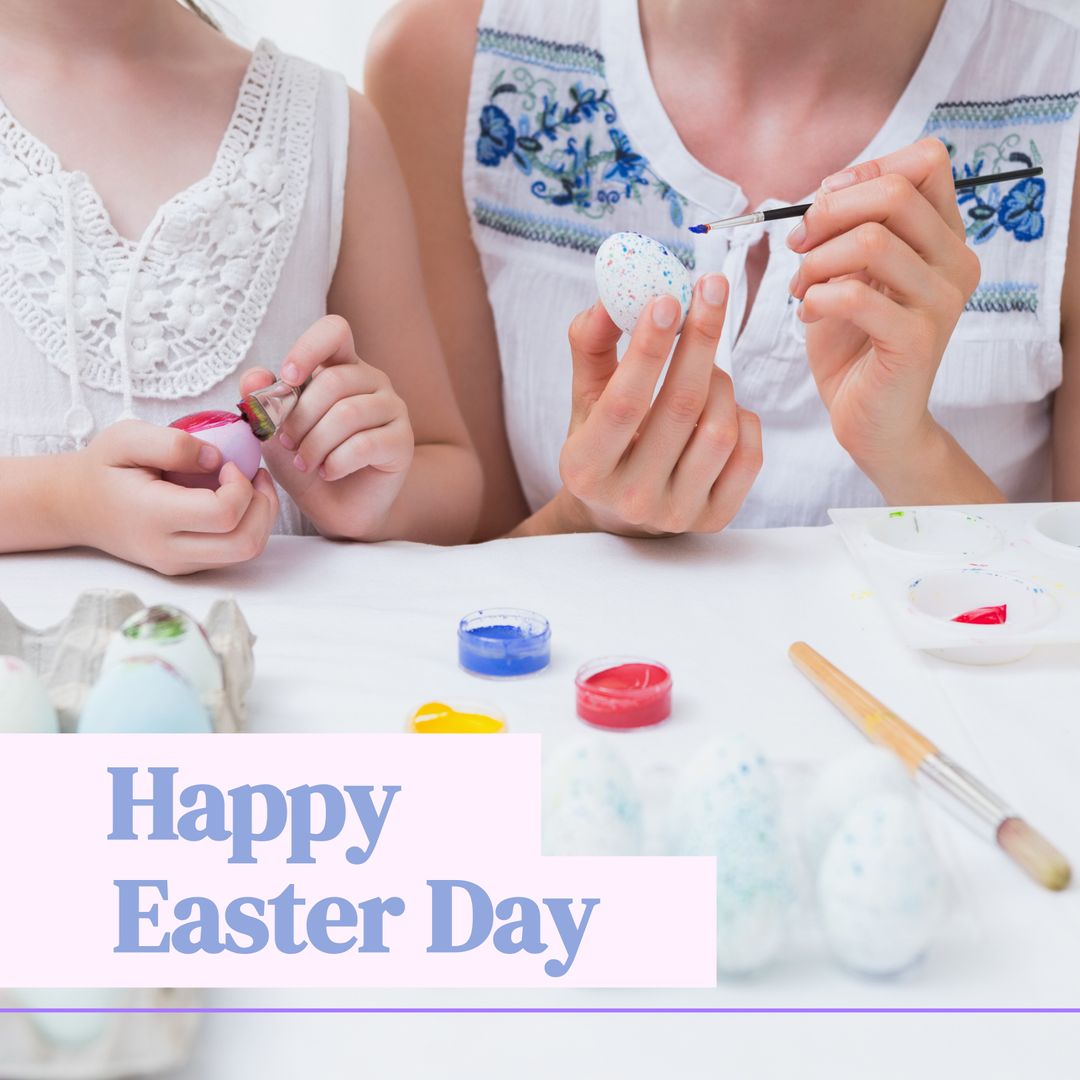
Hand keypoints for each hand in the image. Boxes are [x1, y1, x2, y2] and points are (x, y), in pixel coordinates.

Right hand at [70, 420, 278, 575]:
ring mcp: (179, 564)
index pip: (224, 514)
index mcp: (154, 516)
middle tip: (253, 475)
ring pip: (246, 553)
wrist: (77, 506)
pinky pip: (234, 554)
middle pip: (245, 544)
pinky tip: (235, 499)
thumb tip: (217, 458)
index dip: (241, 486)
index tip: (229, 463)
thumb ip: (173, 444)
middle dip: (263, 506)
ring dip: (261, 517)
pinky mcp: (187, 567)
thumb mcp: (126, 437)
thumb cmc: (104, 468)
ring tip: (249, 485)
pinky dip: (249, 526)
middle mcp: (169, 549)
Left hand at [241, 316, 414, 537]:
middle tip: (286, 443)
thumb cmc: (308, 463)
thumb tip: (255, 377)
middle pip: (335, 381)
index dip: (308, 349)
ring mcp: (392, 409)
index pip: (334, 331)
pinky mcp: (403, 441)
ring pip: (349, 413)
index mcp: (341, 366)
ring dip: (316, 444)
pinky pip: (365, 444)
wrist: (337, 508)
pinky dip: (337, 462)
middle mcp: (372, 381)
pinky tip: (328, 473)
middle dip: (301, 417)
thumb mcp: (274, 432)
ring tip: (305, 463)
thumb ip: (263, 403)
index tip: (288, 380)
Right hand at [555, 275, 761, 535]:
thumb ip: (590, 344)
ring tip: (708, 368)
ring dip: (722, 382)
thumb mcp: (585, 395)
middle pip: (680, 408)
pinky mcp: (713, 520)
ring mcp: (675, 513)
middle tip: (712, 288)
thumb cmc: (604, 439)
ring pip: (720, 430)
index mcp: (585, 467)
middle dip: (701, 340)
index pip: (623, 404)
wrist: (619, 510)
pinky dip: (743, 418)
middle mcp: (629, 497)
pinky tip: (723, 408)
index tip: (668, 299)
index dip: (648, 349)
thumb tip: (611, 296)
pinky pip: (748, 456)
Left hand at [788, 137, 980, 475]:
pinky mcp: (916, 340)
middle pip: (895, 192)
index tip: (823, 208)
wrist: (871, 419)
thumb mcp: (848, 275)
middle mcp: (954, 263)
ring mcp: (941, 301)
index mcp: (944, 238)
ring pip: (870, 240)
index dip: (865, 172)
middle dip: (828, 213)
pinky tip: (809, 313)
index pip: (926, 162)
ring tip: (801, 289)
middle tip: (799, 247)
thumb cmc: (855, 345)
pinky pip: (856, 295)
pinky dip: (817, 297)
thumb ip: (848, 229)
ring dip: (816, 260)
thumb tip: (827, 191)